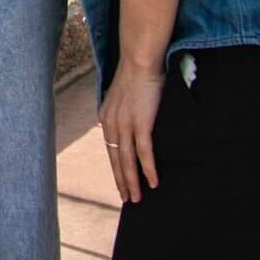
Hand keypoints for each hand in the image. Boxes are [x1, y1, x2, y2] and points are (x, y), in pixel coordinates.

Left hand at [97, 62, 163, 203]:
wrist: (139, 60)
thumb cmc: (136, 75)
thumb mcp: (123, 96)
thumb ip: (124, 111)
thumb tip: (133, 121)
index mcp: (106, 117)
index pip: (110, 149)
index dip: (115, 167)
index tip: (120, 181)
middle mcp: (111, 124)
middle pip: (115, 160)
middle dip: (121, 181)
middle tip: (127, 199)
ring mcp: (125, 125)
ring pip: (127, 161)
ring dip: (132, 182)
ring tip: (136, 198)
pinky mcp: (140, 124)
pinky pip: (143, 153)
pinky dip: (148, 170)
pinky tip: (153, 183)